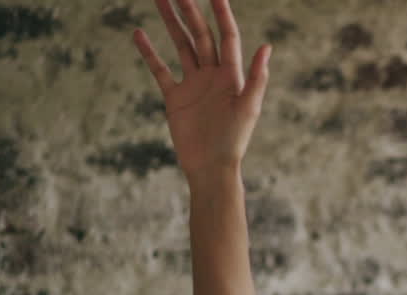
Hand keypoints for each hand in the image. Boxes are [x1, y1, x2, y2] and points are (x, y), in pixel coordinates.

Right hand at [131, 0, 269, 177]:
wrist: (211, 167)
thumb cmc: (234, 141)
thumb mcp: (248, 108)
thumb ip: (257, 78)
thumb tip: (267, 46)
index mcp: (232, 75)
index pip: (227, 36)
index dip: (222, 14)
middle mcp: (213, 75)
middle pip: (201, 35)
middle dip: (190, 11)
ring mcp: (193, 84)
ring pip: (181, 46)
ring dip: (171, 23)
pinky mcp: (176, 97)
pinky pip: (160, 70)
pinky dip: (150, 52)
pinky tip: (139, 34)